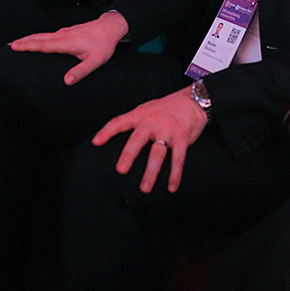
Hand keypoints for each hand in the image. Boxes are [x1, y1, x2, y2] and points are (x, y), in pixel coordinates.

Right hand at [10, 11, 126, 84]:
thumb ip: (81, 71)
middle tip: (8, 45)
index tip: (14, 46)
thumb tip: (66, 82)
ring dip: (29, 39)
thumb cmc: (103, 45)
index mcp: (66, 43)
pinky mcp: (66, 32)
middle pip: (38, 38)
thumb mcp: (95, 61)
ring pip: (42, 35)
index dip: (28, 46)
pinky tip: (36, 41)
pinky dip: (37, 38)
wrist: (110, 27)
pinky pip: (48, 35)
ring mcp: (63, 32)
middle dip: (23, 41)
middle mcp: (62, 36)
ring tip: (17, 43)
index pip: (43, 45)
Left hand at [91, 86, 210, 194]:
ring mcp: (168, 130)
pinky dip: (175, 175)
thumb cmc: (166, 108)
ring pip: (157, 154)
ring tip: (144, 189)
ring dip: (151, 173)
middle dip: (128, 155)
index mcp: (140, 114)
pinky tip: (171, 188)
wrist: (193, 101)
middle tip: (120, 170)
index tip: (96, 142)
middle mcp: (152, 121)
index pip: (119, 122)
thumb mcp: (146, 109)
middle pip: (137, 140)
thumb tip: (115, 134)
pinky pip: (178, 159)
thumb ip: (133, 121)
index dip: (106, 131)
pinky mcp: (182, 138)